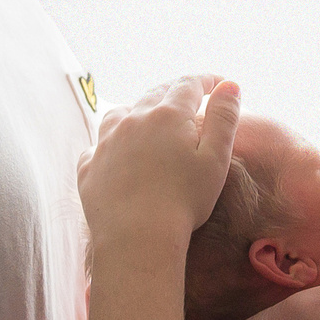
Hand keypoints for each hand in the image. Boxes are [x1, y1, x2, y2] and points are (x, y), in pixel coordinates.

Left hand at [78, 75, 239, 247]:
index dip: (206, 81)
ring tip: (148, 118)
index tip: (218, 84)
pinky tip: (117, 150)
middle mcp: (133, 120)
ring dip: (138, 110)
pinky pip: (98, 145)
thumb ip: (224, 118)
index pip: (189, 85)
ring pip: (121, 113)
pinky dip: (111, 141)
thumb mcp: (216, 158)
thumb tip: (229, 85)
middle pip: (155, 94)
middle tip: (190, 97)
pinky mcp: (89, 167)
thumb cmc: (184, 200)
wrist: (137, 238)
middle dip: (175, 91)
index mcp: (167, 115)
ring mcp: (106, 142)